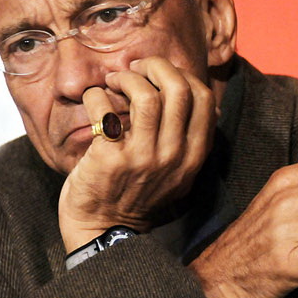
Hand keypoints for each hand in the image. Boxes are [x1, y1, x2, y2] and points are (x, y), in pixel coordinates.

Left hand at [58, 57, 216, 251]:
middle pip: (179, 88)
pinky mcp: (110, 158)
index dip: (182, 75)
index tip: (161, 75)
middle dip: (155, 66)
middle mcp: (173, 155)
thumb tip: (199, 99)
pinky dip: (97, 94)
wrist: (105, 230)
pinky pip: (105, 108)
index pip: (203, 98)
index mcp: (194, 155)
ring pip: (145, 94)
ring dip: (127, 77)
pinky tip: (95, 100)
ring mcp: (142, 157)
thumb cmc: (139, 194)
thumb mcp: (179, 172)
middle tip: (136, 69)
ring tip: (114, 80)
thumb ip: (190, 140)